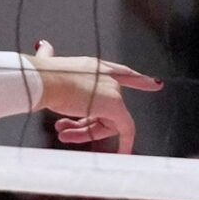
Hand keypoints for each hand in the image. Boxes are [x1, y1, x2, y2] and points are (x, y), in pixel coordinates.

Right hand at [30, 42, 161, 153]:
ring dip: (83, 132)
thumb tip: (42, 45)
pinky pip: (126, 129)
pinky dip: (125, 143)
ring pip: (107, 120)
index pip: (122, 73)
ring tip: (63, 134)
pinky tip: (121, 154)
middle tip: (63, 131)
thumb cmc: (41, 76)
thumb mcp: (48, 64)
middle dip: (84, 124)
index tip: (156, 84)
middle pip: (106, 107)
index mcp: (93, 65)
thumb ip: (48, 56)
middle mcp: (105, 76)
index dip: (139, 80)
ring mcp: (111, 90)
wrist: (43, 81)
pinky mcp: (115, 105)